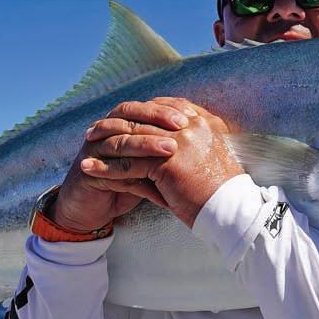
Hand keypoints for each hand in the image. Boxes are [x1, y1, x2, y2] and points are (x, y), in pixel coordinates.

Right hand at [52, 100, 189, 232]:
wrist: (91, 207)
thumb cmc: (126, 181)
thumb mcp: (150, 162)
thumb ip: (168, 146)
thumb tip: (201, 133)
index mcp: (120, 123)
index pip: (144, 106)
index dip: (166, 108)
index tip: (191, 115)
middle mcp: (105, 131)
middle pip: (131, 116)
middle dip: (157, 119)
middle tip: (182, 126)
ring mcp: (93, 150)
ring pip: (121, 141)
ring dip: (146, 144)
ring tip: (171, 150)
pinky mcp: (87, 172)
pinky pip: (110, 171)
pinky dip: (132, 177)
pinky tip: (151, 182)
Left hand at [83, 97, 244, 227]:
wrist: (232, 211)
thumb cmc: (222, 192)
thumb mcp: (208, 159)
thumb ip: (191, 145)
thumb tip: (167, 143)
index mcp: (204, 122)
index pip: (165, 107)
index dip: (140, 112)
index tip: (122, 118)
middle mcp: (192, 125)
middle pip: (144, 117)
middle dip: (116, 123)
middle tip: (94, 130)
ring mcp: (179, 140)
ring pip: (133, 137)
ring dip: (105, 143)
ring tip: (86, 149)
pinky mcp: (167, 161)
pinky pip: (129, 162)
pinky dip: (106, 166)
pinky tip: (90, 170)